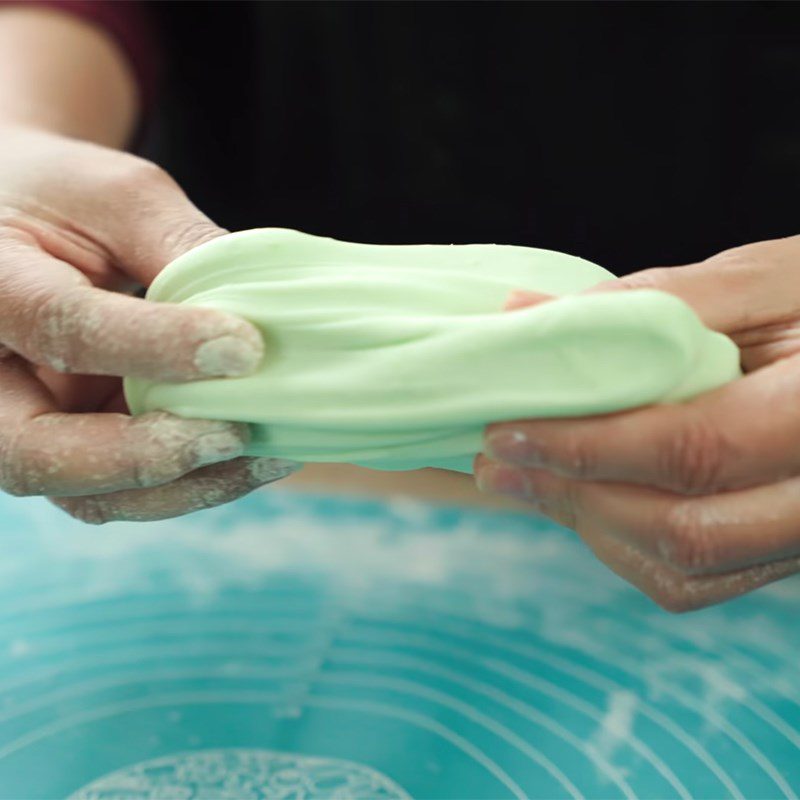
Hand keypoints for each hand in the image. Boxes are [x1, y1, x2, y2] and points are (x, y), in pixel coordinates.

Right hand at [0, 124, 297, 522]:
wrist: (19, 230)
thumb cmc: (64, 204)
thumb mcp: (117, 199)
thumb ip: (180, 249)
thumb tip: (263, 319)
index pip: (61, 326)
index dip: (155, 344)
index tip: (246, 347)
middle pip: (38, 455)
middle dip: (147, 456)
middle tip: (238, 435)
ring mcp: (24, 424)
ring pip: (87, 495)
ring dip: (184, 486)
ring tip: (268, 454)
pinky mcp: (72, 447)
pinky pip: (125, 489)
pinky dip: (191, 482)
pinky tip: (253, 454)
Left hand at [476, 235, 799, 610]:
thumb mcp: (761, 283)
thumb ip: (649, 301)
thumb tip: (523, 315)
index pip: (694, 450)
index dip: (587, 447)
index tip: (505, 431)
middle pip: (685, 530)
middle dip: (571, 498)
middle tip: (494, 466)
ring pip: (685, 568)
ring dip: (588, 524)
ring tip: (522, 478)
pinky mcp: (776, 548)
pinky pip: (694, 576)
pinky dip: (621, 541)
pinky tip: (580, 497)